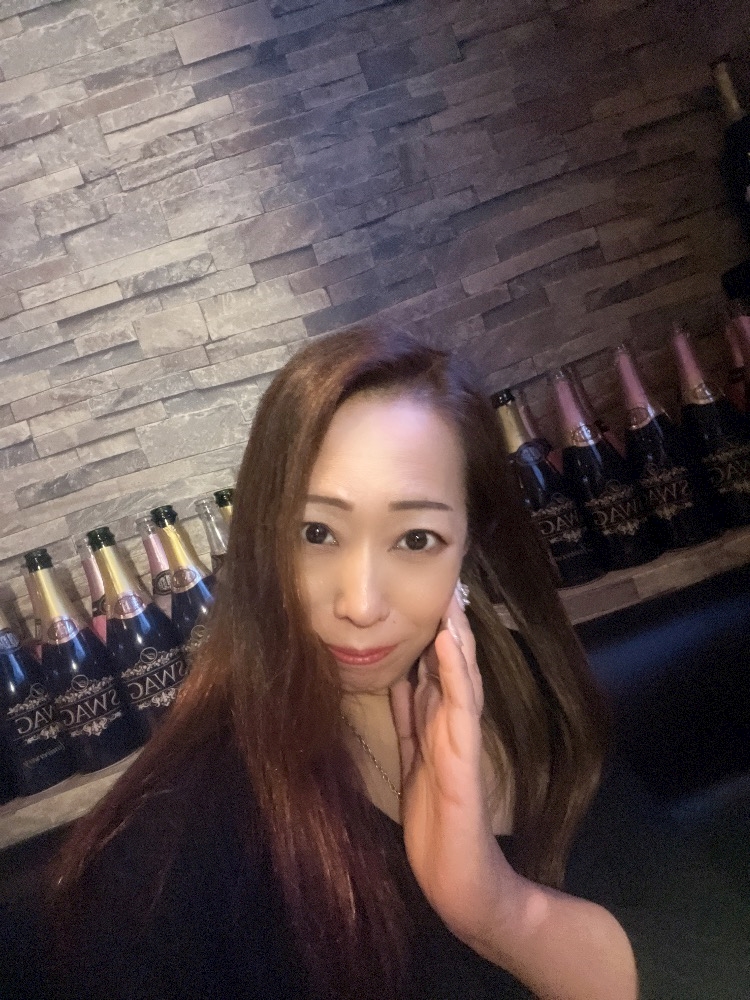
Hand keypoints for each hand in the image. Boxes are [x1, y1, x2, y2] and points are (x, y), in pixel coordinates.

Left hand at [389, 591, 515, 941]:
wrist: (460, 883)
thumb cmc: (438, 828)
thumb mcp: (413, 761)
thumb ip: (410, 721)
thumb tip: (403, 678)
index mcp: (438, 728)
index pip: (436, 670)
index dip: (434, 633)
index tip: (433, 595)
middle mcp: (453, 728)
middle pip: (452, 666)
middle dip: (450, 626)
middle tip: (451, 582)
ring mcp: (461, 742)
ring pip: (461, 679)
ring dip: (458, 639)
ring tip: (455, 600)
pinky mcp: (464, 761)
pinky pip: (459, 710)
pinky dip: (456, 674)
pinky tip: (451, 643)